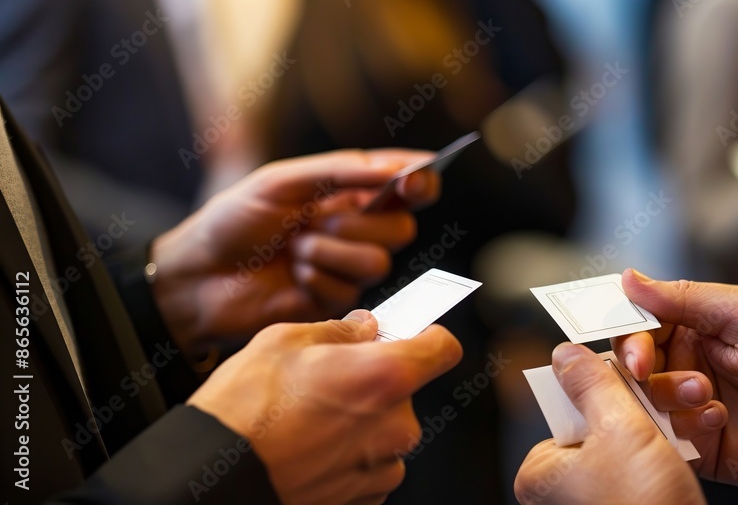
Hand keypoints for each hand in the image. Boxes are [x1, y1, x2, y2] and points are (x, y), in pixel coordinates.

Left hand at [150, 149, 439, 354]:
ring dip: (329, 252)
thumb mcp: (283, 181)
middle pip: (402, 228)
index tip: (412, 181)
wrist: (199, 275)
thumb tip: (394, 168)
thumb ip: (341, 171)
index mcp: (350, 192)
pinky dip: (314, 278)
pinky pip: (349, 289)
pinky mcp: (336, 301)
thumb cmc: (234, 221)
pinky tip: (290, 276)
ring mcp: (348, 267)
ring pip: (379, 262)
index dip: (421, 182)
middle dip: (359, 223)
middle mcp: (358, 229)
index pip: (408, 185)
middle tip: (315, 220)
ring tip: (295, 249)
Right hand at [187, 310, 461, 503]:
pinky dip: (348, 456)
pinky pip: (370, 466)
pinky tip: (309, 448)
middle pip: (405, 392)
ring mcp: (381, 467)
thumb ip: (339, 331)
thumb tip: (363, 328)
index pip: (442, 348)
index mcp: (384, 377)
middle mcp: (395, 426)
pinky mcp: (364, 497)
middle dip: (374, 383)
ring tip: (309, 420)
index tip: (413, 334)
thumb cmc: (244, 410)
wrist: (215, 477)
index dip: (428, 337)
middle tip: (328, 381)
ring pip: (385, 431)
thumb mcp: (285, 341)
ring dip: (360, 423)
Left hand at [514, 343, 709, 504]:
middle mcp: (562, 489)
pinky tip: (688, 446)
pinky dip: (667, 453)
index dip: (606, 389)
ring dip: (662, 425)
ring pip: (629, 440)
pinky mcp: (629, 504)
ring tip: (688, 418)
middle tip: (672, 397)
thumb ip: (592, 383)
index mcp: (540, 472)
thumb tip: (566, 355)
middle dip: (643, 407)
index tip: (633, 378)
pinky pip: (645, 464)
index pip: (569, 407)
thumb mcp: (618, 428)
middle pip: (601, 421)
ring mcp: (596, 498)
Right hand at [613, 270, 737, 503]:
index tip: (634, 350)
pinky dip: (685, 428)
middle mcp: (688, 364)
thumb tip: (629, 279)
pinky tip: (719, 419)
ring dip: (669, 395)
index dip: (629, 335)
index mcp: (697, 326)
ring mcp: (691, 405)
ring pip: (645, 401)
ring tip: (707, 396)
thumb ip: (685, 297)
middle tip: (651, 372)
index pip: (641, 324)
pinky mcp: (699, 444)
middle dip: (640, 368)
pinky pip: (668, 437)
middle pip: (633, 364)